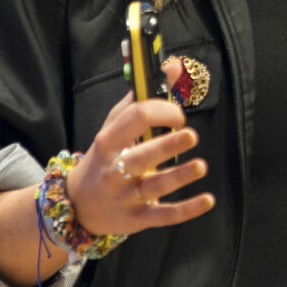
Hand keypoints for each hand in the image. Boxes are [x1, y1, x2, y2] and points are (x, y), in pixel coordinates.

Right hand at [65, 67, 216, 237]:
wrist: (78, 206)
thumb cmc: (104, 158)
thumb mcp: (113, 128)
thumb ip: (141, 99)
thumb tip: (173, 67)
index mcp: (107, 143)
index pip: (133, 120)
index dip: (159, 111)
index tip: (178, 114)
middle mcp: (114, 171)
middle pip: (141, 156)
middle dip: (166, 146)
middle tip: (190, 135)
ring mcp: (125, 197)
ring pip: (154, 187)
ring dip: (179, 177)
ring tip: (201, 166)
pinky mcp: (138, 219)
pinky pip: (164, 216)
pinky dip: (187, 210)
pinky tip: (207, 200)